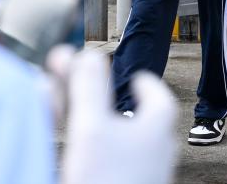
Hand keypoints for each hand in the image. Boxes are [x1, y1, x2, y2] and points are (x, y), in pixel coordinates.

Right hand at [57, 50, 177, 183]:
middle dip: (105, 95)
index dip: (143, 82)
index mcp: (156, 126)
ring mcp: (144, 173)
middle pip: (135, 113)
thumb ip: (89, 86)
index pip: (157, 94)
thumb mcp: (91, 126)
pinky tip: (75, 146)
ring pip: (122, 138)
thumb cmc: (107, 181)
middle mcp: (156, 150)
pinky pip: (114, 159)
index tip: (133, 77)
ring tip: (69, 110)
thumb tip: (89, 54)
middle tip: (86, 84)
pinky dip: (95, 145)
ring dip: (94, 118)